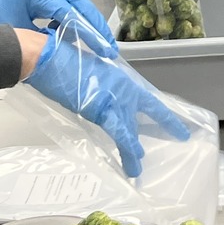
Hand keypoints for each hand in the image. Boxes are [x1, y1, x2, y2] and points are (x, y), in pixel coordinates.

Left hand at [0, 0, 115, 53]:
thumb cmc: (0, 2)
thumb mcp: (14, 26)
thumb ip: (36, 40)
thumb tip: (54, 57)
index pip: (73, 16)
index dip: (89, 34)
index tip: (101, 49)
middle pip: (86, 9)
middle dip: (99, 31)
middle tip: (110, 51)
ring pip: (85, 7)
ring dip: (94, 26)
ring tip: (103, 47)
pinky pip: (78, 4)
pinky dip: (84, 20)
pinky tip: (88, 37)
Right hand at [25, 30, 189, 177]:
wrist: (45, 56)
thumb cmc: (60, 58)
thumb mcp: (87, 71)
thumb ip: (99, 86)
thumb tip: (99, 100)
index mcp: (120, 77)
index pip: (149, 98)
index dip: (164, 112)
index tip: (178, 123)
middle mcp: (122, 87)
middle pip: (144, 113)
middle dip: (162, 126)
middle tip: (177, 136)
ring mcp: (113, 97)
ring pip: (130, 129)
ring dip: (134, 150)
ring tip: (138, 168)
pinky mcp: (100, 109)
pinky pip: (119, 134)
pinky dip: (127, 149)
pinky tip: (133, 164)